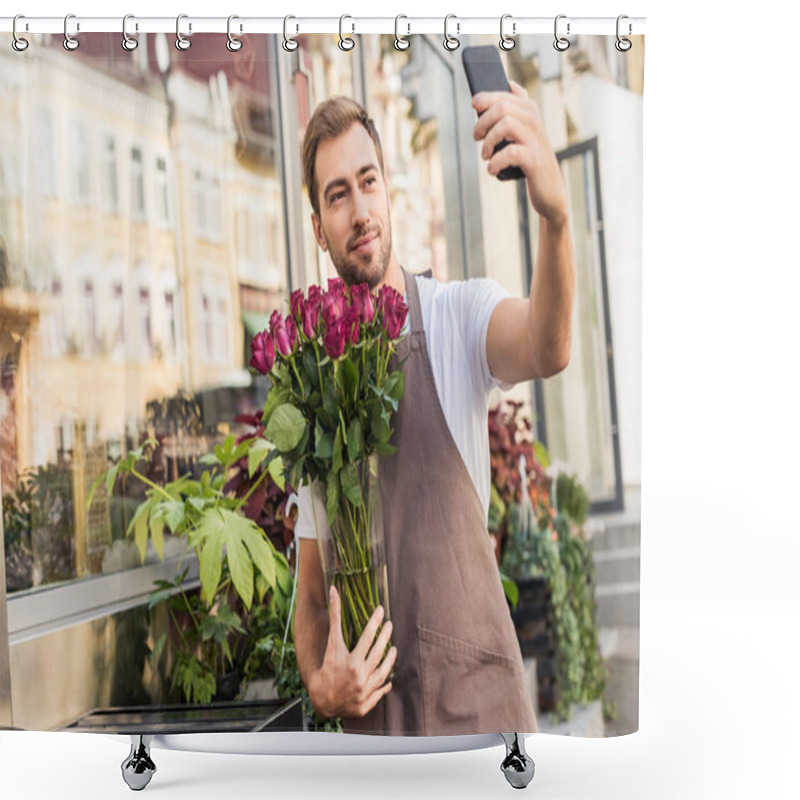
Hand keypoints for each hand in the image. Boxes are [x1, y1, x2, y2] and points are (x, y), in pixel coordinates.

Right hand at [310, 585, 396, 718]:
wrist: (321, 700)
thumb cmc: (327, 667)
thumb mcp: (331, 644)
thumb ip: (335, 617)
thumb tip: (333, 590)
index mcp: (351, 662)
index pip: (367, 638)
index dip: (375, 622)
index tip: (381, 610)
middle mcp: (359, 677)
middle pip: (378, 653)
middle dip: (385, 637)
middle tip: (390, 625)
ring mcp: (364, 692)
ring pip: (383, 672)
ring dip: (390, 660)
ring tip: (393, 648)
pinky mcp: (366, 704)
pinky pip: (380, 691)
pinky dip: (385, 684)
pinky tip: (389, 675)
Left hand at [472, 80, 568, 226]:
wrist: (549, 186)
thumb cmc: (531, 157)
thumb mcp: (526, 129)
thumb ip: (518, 107)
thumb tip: (510, 83)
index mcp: (530, 110)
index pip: (504, 95)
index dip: (485, 98)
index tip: (474, 105)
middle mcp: (534, 121)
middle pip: (501, 108)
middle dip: (483, 122)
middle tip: (477, 137)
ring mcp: (534, 139)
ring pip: (505, 124)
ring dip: (489, 141)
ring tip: (485, 155)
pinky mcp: (533, 159)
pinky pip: (509, 153)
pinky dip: (496, 162)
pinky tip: (492, 169)